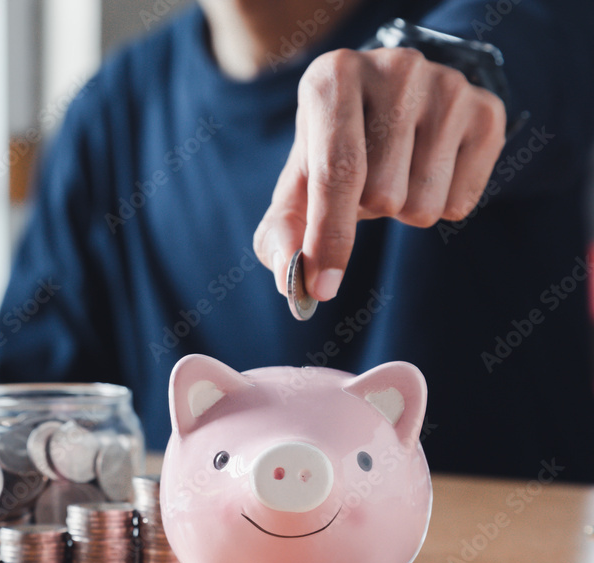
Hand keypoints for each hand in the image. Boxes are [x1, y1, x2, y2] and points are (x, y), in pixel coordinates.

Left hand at [253, 47, 505, 299]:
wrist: (392, 104)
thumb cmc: (334, 152)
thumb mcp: (297, 186)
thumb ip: (281, 235)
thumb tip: (295, 279)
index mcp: (333, 77)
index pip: (337, 171)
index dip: (330, 237)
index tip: (324, 288)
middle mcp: (394, 68)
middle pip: (383, 195)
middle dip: (367, 211)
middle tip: (364, 179)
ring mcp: (448, 84)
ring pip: (423, 204)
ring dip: (403, 209)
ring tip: (396, 171)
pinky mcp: (488, 110)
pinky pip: (460, 203)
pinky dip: (439, 204)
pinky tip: (429, 167)